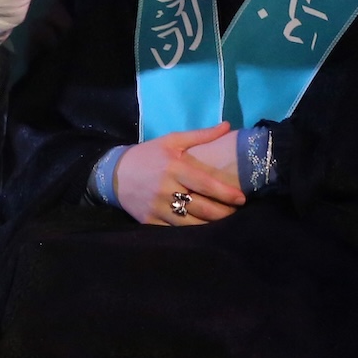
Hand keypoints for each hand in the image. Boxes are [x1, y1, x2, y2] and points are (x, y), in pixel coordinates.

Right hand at [113, 123, 246, 225]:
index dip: (226, 193)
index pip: (206, 184)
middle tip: (235, 212)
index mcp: (173, 167)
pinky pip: (176, 231)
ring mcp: (157, 207)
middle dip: (224, 212)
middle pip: (202, 207)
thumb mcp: (171, 141)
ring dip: (211, 225)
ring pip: (192, 223)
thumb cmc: (148, 155)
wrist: (114, 173)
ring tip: (223, 222)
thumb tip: (227, 125)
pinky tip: (202, 229)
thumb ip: (200, 135)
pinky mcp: (150, 221)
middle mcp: (166, 189)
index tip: (242, 198)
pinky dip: (192, 232)